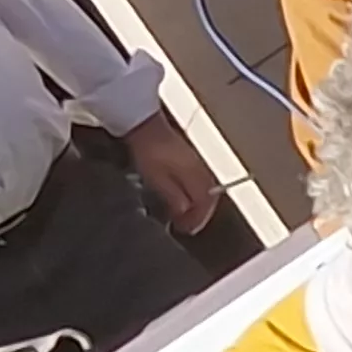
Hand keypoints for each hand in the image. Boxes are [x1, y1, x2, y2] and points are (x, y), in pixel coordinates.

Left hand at [123, 114, 220, 233]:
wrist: (141, 122)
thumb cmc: (147, 149)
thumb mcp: (156, 178)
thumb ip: (172, 197)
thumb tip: (183, 212)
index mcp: (196, 174)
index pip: (206, 202)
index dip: (197, 219)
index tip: (187, 229)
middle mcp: (200, 167)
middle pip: (210, 195)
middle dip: (201, 213)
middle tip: (189, 225)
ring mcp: (195, 160)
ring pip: (206, 187)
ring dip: (199, 202)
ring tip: (186, 212)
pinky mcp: (187, 154)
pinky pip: (199, 177)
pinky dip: (194, 190)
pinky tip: (183, 193)